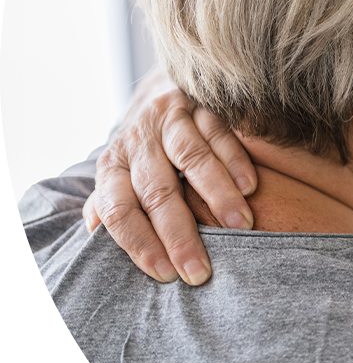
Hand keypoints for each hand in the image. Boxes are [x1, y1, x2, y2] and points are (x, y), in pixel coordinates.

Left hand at [83, 69, 256, 284]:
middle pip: (157, 191)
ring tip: (239, 226)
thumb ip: (108, 201)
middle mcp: (138, 140)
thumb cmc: (145, 146)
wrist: (163, 86)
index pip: (119, 209)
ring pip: (192, 157)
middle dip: (179, 234)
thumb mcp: (120, 171)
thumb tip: (92, 235)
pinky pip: (220, 132)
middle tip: (200, 270)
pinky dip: (235, 160)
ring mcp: (171, 118)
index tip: (165, 276)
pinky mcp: (203, 102)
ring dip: (217, 194)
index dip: (139, 244)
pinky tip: (249, 187)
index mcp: (113, 164)